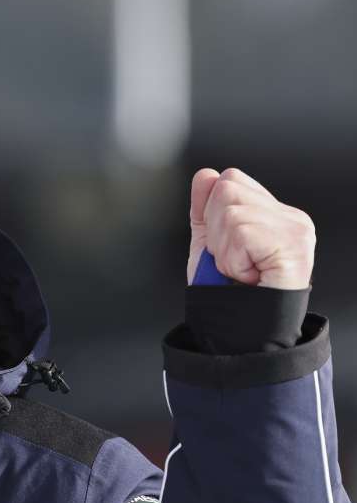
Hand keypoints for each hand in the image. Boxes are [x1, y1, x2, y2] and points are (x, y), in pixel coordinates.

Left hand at [187, 168, 315, 288]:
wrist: (242, 328)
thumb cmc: (229, 291)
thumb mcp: (210, 243)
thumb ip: (206, 208)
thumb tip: (205, 174)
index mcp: (273, 212)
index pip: (229, 179)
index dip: (211, 213)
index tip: (223, 245)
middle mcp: (290, 216)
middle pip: (227, 189)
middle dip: (214, 231)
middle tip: (232, 260)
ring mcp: (295, 229)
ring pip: (230, 212)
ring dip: (223, 249)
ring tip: (240, 269)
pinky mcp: (293, 244)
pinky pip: (240, 233)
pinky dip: (233, 259)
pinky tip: (248, 274)